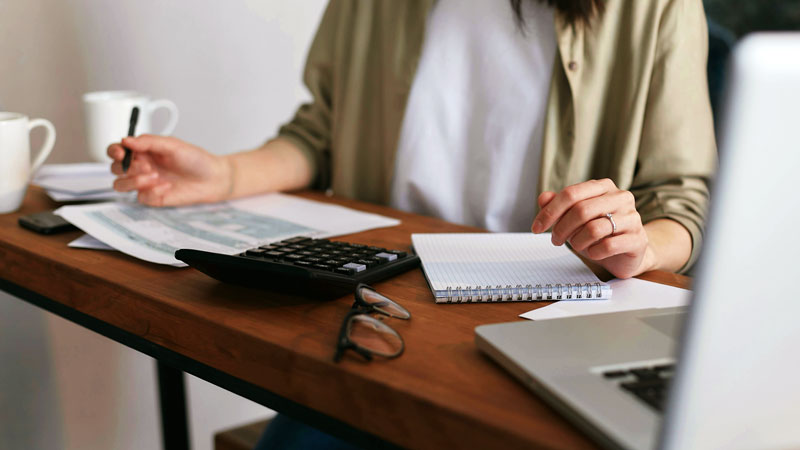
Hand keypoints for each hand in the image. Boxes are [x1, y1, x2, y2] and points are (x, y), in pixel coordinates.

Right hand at [108, 135, 231, 206]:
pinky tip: (167, 187)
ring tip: (154, 176)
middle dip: (127, 167)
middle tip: (147, 165)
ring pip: (120, 185)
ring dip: (133, 181)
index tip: (121, 152)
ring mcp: (145, 183)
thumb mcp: (172, 145)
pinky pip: (141, 197)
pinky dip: (152, 192)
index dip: (114, 151)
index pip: (117, 150)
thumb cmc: (195, 159)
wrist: (213, 179)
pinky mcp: (152, 197)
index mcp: (143, 151)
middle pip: (115, 168)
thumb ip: (148, 141)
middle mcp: (140, 167)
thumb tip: (126, 140)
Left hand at [531, 179, 652, 278]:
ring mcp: (632, 218)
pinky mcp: (638, 239)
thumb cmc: (599, 233)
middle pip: (581, 210)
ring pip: (594, 229)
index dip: (550, 212)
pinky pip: (608, 246)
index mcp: (603, 187)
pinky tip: (593, 253)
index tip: (536, 227)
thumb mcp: (575, 218)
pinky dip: (594, 252)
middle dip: (561, 228)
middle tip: (555, 240)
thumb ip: (559, 206)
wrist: (627, 253)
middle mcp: (620, 197)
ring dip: (577, 242)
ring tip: (577, 246)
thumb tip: (543, 198)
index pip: (571, 194)